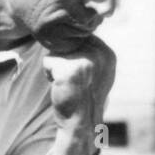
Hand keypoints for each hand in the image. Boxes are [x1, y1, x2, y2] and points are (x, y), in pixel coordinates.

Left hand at [42, 37, 115, 154]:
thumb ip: (91, 52)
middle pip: (68, 42)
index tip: (81, 75)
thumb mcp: (96, 71)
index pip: (82, 38)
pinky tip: (60, 87)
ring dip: (56, 66)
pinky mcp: (68, 69)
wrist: (80, 123)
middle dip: (64, 60)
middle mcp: (98, 54)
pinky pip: (47, 60)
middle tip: (72, 81)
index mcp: (107, 53)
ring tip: (67, 83)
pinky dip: (49, 74)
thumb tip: (77, 31)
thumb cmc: (83, 98)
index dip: (74, 55)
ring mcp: (84, 61)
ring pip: (56, 50)